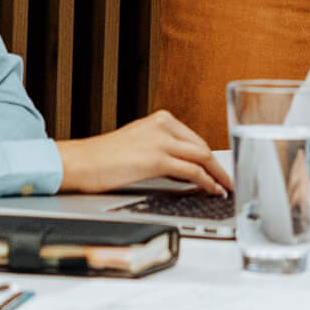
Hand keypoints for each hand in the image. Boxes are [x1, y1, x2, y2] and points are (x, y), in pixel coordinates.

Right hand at [57, 110, 232, 195]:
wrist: (80, 162)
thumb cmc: (102, 158)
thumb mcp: (138, 145)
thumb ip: (161, 150)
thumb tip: (182, 168)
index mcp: (159, 119)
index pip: (194, 139)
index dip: (210, 157)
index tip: (218, 168)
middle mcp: (163, 125)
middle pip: (202, 146)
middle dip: (218, 166)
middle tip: (228, 180)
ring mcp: (161, 140)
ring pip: (202, 157)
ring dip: (217, 175)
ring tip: (225, 187)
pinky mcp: (157, 159)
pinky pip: (191, 171)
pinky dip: (206, 181)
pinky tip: (211, 189)